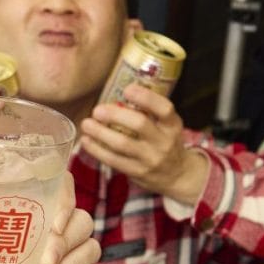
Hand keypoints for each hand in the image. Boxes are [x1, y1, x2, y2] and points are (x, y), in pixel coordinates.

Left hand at [79, 83, 208, 205]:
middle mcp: (163, 142)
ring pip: (122, 144)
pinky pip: (114, 160)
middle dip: (115, 115)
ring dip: (101, 133)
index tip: (127, 89)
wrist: (177, 175)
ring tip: (86, 124)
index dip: (146, 97)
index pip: (164, 108)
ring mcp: (150, 159)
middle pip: (139, 124)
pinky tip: (86, 141)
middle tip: (97, 110)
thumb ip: (149, 113)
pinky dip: (97, 150)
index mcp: (172, 125)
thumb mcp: (166, 126)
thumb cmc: (165, 143)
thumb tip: (119, 94)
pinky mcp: (136, 172)